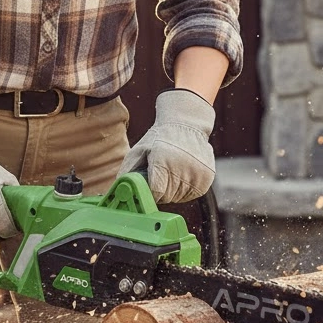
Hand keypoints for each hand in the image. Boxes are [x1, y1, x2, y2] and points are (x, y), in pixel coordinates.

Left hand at [118, 89, 215, 203]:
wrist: (187, 124)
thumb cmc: (159, 138)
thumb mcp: (139, 150)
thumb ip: (127, 172)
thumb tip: (115, 192)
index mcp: (163, 161)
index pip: (156, 193)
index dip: (150, 192)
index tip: (148, 186)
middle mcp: (182, 167)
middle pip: (167, 197)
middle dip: (161, 191)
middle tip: (160, 176)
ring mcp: (197, 173)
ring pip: (180, 197)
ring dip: (173, 191)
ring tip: (172, 172)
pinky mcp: (207, 177)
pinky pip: (192, 194)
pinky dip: (186, 189)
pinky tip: (183, 174)